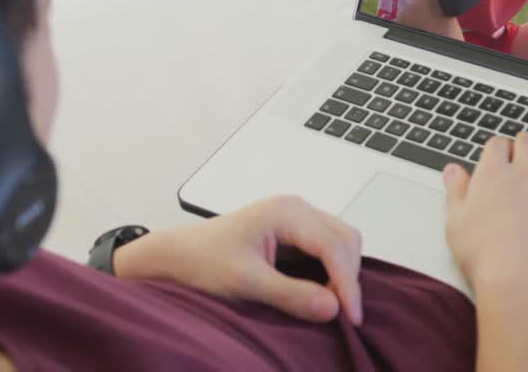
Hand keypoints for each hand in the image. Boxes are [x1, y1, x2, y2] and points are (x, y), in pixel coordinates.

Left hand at [113, 196, 363, 324]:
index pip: (334, 245)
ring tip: (331, 306)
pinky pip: (327, 249)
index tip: (350, 318)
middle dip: (348, 277)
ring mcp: (296, 219)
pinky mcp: (294, 233)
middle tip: (342, 315)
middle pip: (345, 240)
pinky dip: (332, 271)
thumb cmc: (202, 262)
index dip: (347, 283)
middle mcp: (296, 209)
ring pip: (340, 243)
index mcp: (286, 212)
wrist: (176, 257)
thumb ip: (290, 294)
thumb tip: (333, 307)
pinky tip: (321, 293)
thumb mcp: (244, 282)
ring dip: (342, 274)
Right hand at [443, 133, 527, 302]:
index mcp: (492, 175)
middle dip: (525, 143)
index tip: (499, 153)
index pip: (497, 144)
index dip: (498, 147)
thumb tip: (453, 171)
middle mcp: (523, 175)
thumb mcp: (456, 223)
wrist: (521, 283)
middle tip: (525, 149)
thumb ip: (456, 192)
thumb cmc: (486, 258)